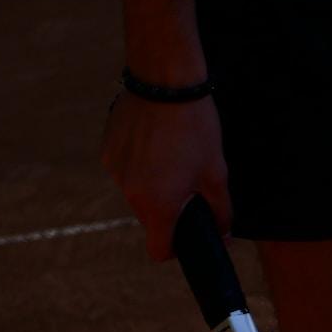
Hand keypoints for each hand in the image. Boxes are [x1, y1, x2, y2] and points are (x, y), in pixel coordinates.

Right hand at [100, 90, 230, 260]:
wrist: (164, 81)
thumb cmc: (194, 128)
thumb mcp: (216, 173)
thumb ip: (221, 211)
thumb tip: (224, 234)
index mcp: (158, 205)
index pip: (158, 250)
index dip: (175, 248)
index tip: (185, 234)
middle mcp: (130, 194)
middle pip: (150, 218)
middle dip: (167, 208)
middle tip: (186, 182)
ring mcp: (116, 171)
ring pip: (136, 192)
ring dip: (152, 184)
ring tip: (170, 154)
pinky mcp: (108, 150)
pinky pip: (125, 169)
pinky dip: (139, 163)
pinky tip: (154, 141)